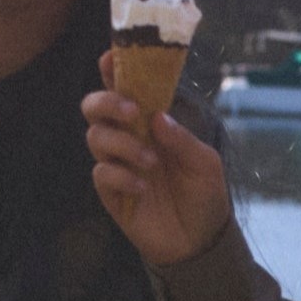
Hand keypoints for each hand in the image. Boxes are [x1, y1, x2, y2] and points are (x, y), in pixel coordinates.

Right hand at [82, 50, 231, 266]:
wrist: (200, 242)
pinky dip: (122, 175)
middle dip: (106, 102)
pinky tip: (144, 187)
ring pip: (95, 136)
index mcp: (148, 122)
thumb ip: (184, 139)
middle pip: (94, 106)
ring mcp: (116, 162)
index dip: (113, 69)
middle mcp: (126, 136)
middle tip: (131, 112)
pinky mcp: (109, 190)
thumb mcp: (206, 164)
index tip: (111, 57)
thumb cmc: (204, 195)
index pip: (124, 88)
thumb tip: (158, 116)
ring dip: (122, 143)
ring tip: (150, 162)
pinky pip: (101, 171)